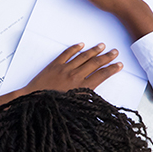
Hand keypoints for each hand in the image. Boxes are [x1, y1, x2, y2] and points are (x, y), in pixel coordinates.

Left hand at [0, 43, 121, 104]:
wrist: (33, 101)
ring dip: (94, 50)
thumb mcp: (73, 106)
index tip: (119, 65)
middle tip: (115, 52)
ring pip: (83, 57)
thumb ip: (85, 98)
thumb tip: (95, 94)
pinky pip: (66, 54)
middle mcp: (75, 76)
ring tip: (102, 46)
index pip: (101, 75)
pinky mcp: (54, 65)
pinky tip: (81, 45)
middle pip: (95, 64)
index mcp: (81, 88)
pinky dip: (74, 48)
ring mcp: (65, 69)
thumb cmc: (53, 107)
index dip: (112, 69)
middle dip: (107, 57)